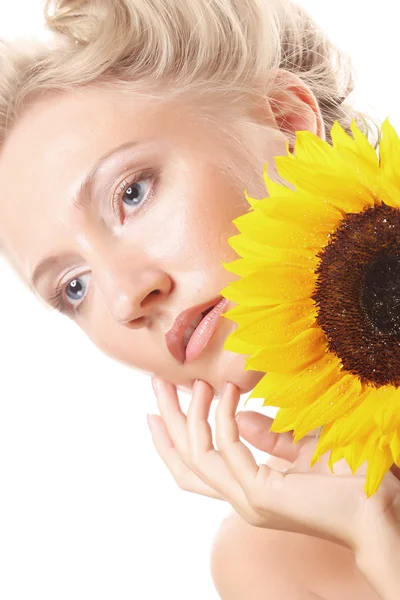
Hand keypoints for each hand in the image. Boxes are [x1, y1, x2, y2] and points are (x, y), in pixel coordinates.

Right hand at [147, 378, 399, 555]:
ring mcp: (246, 499)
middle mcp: (240, 498)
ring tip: (194, 384)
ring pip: (197, 455)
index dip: (171, 441)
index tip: (159, 409)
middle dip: (168, 421)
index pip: (194, 468)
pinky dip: (224, 416)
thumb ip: (268, 436)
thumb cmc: (345, 478)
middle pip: (186, 461)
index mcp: (247, 490)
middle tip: (158, 385)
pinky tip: (229, 390)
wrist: (376, 506)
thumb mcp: (300, 448)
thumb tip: (239, 416)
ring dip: (190, 415)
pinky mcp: (258, 493)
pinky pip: (228, 447)